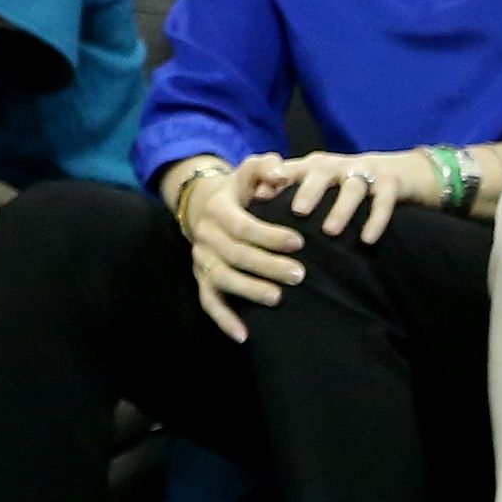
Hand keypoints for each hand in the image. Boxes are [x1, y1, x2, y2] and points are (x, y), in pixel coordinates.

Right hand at [170, 156, 304, 339]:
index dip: (270, 235)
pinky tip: (244, 335)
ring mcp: (201, 259)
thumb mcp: (250, 171)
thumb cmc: (240, 190)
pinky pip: (208, 302)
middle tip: (299, 274)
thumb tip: (280, 172)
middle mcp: (205, 235)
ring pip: (222, 279)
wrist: (203, 204)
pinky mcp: (201, 278)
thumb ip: (266, 167)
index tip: (299, 243)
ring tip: (278, 298)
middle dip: (267, 265)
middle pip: (235, 254)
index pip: (243, 225)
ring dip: (249, 290)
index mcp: (218, 208)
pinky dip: (224, 320)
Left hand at [243, 147, 415, 241]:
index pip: (292, 168)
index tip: (259, 195)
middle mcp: (338, 166)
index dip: (275, 177)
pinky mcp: (391, 183)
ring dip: (342, 207)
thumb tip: (255, 197)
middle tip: (298, 211)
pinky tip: (367, 238)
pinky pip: (384, 199)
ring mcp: (366, 172)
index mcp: (315, 166)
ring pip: (354, 186)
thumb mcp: (316, 181)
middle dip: (309, 190)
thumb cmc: (343, 183)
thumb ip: (288, 186)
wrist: (396, 172)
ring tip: (331, 230)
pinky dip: (376, 218)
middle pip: (322, 171)